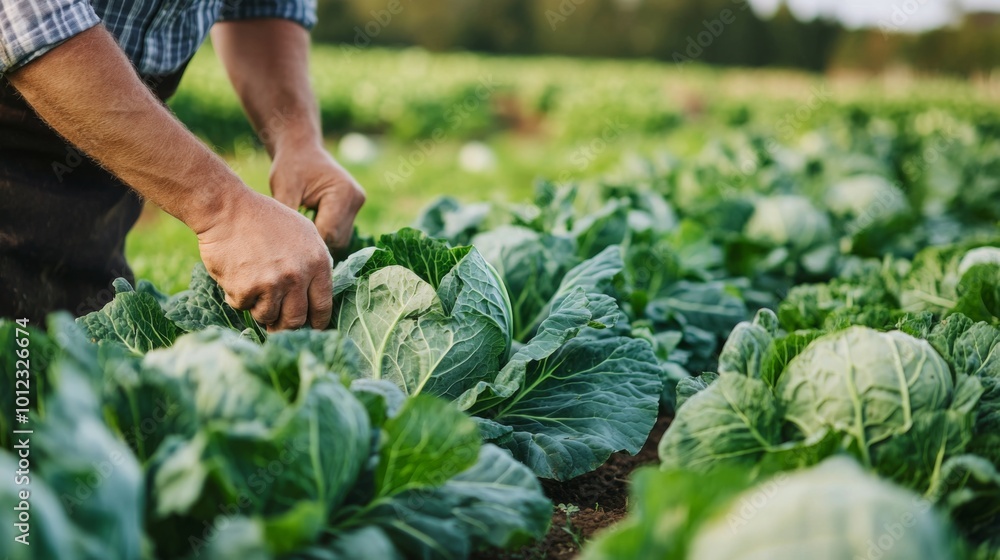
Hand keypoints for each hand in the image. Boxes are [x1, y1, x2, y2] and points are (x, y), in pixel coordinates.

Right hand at [196, 188, 333, 330]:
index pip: (323, 305)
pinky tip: (236, 276)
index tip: (311, 329)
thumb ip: (314, 263)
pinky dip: (238, 297)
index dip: (317, 322)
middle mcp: (298, 276)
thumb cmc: (265, 218)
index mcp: (317, 262)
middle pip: (295, 320)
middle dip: (286, 326)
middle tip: (277, 326)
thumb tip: (317, 295)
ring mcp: (272, 284)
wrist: (228, 209)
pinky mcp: (246, 289)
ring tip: (253, 287)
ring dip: (259, 309)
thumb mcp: (304, 233)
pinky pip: (243, 306)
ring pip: (268, 317)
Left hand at [270, 141, 365, 249]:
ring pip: (340, 240)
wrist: (301, 149)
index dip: (309, 243)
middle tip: (292, 241)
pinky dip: (326, 234)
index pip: (329, 233)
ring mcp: (357, 204)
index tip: (289, 248)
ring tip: (301, 231)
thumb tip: (287, 247)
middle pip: (337, 239)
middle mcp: (356, 199)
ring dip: (321, 240)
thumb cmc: (290, 166)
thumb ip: (290, 218)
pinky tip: (310, 225)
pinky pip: (341, 232)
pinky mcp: (353, 208)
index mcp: (343, 193)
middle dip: (316, 243)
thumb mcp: (284, 190)